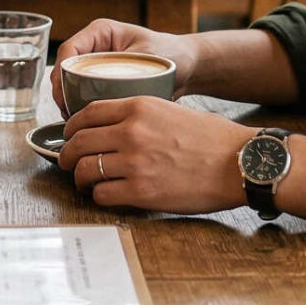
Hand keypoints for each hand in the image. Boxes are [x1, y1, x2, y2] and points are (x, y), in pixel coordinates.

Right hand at [50, 18, 206, 113]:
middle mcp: (95, 46)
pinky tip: (87, 121)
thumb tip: (102, 89)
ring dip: (69, 100)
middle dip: (62, 91)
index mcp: (101, 32)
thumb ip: (123, 71)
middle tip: (68, 113)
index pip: (69, 50)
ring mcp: (97, 63)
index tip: (62, 93)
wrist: (188, 66)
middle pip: (66, 68)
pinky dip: (82, 106)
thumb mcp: (146, 59)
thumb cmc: (172, 54)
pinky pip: (84, 92)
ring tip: (76, 120)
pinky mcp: (103, 80)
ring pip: (71, 82)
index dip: (60, 72)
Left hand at [57, 96, 250, 213]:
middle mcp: (131, 132)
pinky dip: (99, 196)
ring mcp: (134, 163)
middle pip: (78, 142)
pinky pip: (102, 194)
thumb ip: (139, 116)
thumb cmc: (212, 139)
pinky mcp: (141, 192)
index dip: (71, 127)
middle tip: (67, 163)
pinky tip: (105, 195)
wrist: (239, 163)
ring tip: (84, 183)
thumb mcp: (171, 110)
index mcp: (138, 107)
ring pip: (84, 170)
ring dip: (79, 179)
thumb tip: (113, 129)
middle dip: (66, 155)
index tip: (69, 136)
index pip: (87, 113)